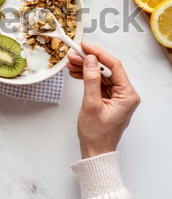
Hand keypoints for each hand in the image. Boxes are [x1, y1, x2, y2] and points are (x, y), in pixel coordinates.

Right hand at [67, 42, 139, 158]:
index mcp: (127, 95)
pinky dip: (87, 77)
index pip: (114, 66)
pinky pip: (99, 83)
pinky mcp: (110, 100)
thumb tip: (91, 60)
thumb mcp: (91, 104)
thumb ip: (91, 79)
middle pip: (107, 69)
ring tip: (71, 63)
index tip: (85, 46)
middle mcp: (126, 94)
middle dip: (89, 61)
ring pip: (102, 75)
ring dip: (86, 68)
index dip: (98, 54)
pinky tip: (76, 73)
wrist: (95, 152)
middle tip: (73, 55)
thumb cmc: (96, 134)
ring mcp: (118, 97)